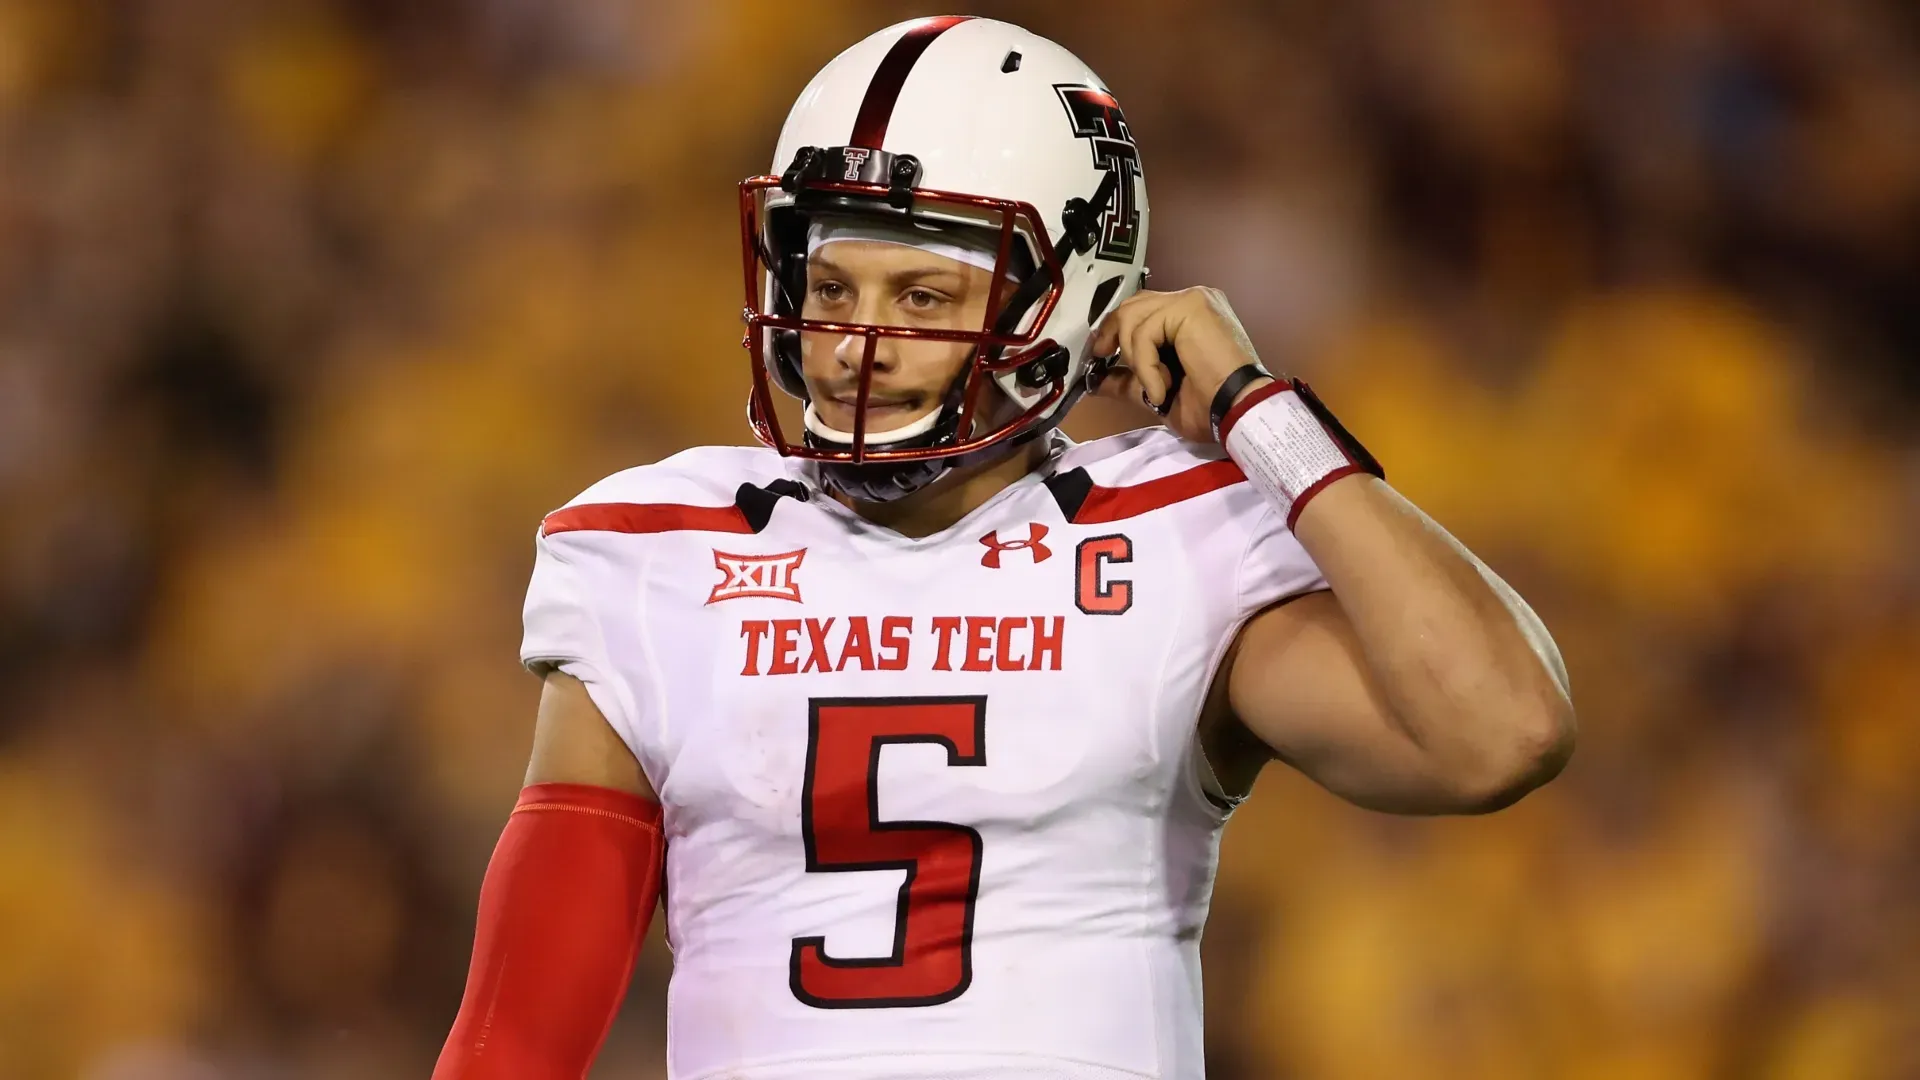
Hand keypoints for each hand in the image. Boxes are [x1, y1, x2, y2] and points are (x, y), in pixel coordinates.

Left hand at [1088, 286, 1274, 443]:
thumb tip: (1094, 380)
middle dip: (1112, 333)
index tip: (1100, 354)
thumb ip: (1128, 380)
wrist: (1238, 411)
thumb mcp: (1157, 392)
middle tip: (1102, 359)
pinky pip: (1145, 332)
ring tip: (1155, 387)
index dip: (1116, 328)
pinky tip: (1162, 387)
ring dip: (1135, 360)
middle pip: (1133, 304)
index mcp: (1190, 314)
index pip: (1142, 308)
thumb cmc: (1210, 407)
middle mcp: (1193, 299)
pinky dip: (1145, 365)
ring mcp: (1193, 299)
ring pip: (1133, 317)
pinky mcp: (1190, 307)